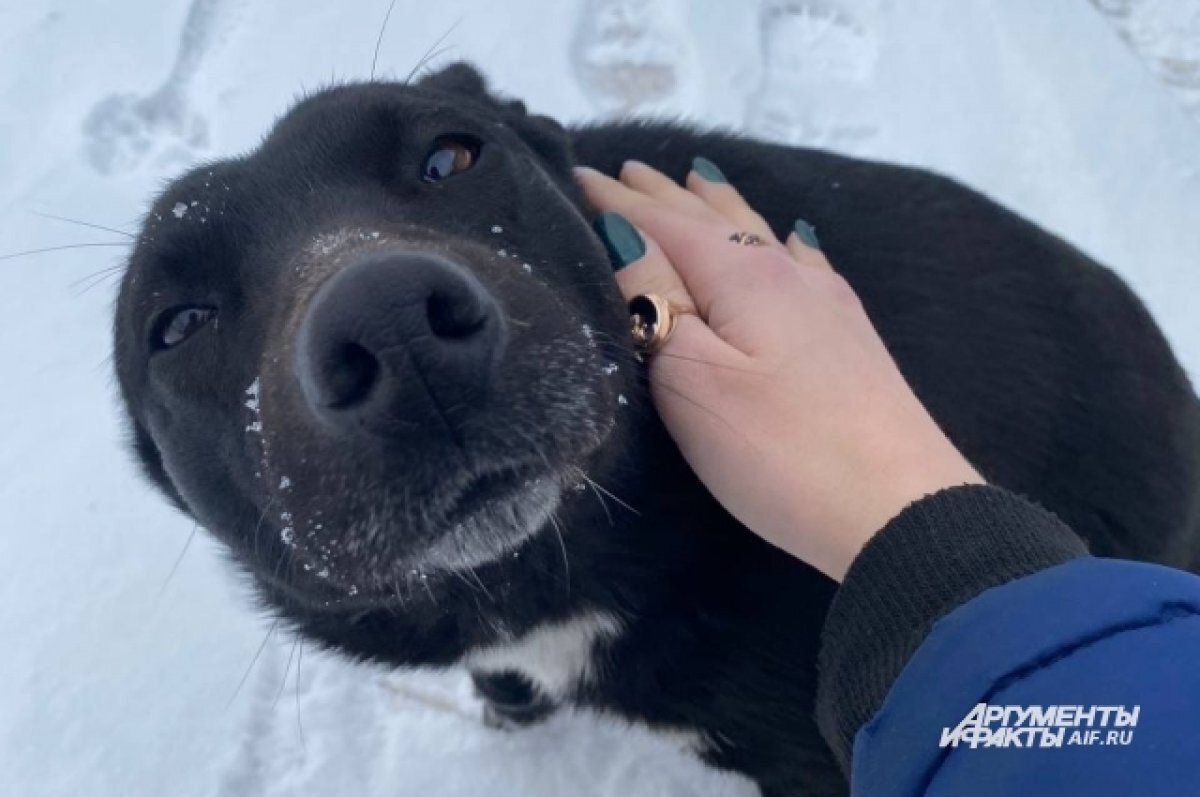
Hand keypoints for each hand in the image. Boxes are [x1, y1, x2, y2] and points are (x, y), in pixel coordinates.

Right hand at [577, 159, 983, 580]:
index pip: (664, 223)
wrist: (902, 509)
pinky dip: (779, 240)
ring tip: (696, 178)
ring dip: (719, 205)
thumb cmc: (781, 451)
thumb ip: (655, 303)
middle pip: (714, 219)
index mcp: (743, 276)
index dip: (618, 201)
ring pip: (761, 234)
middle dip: (664, 195)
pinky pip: (803, 263)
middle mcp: (787, 273)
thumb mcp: (693, 380)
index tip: (576, 173)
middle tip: (627, 169)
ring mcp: (827, 303)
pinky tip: (793, 241)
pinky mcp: (851, 337)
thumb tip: (623, 237)